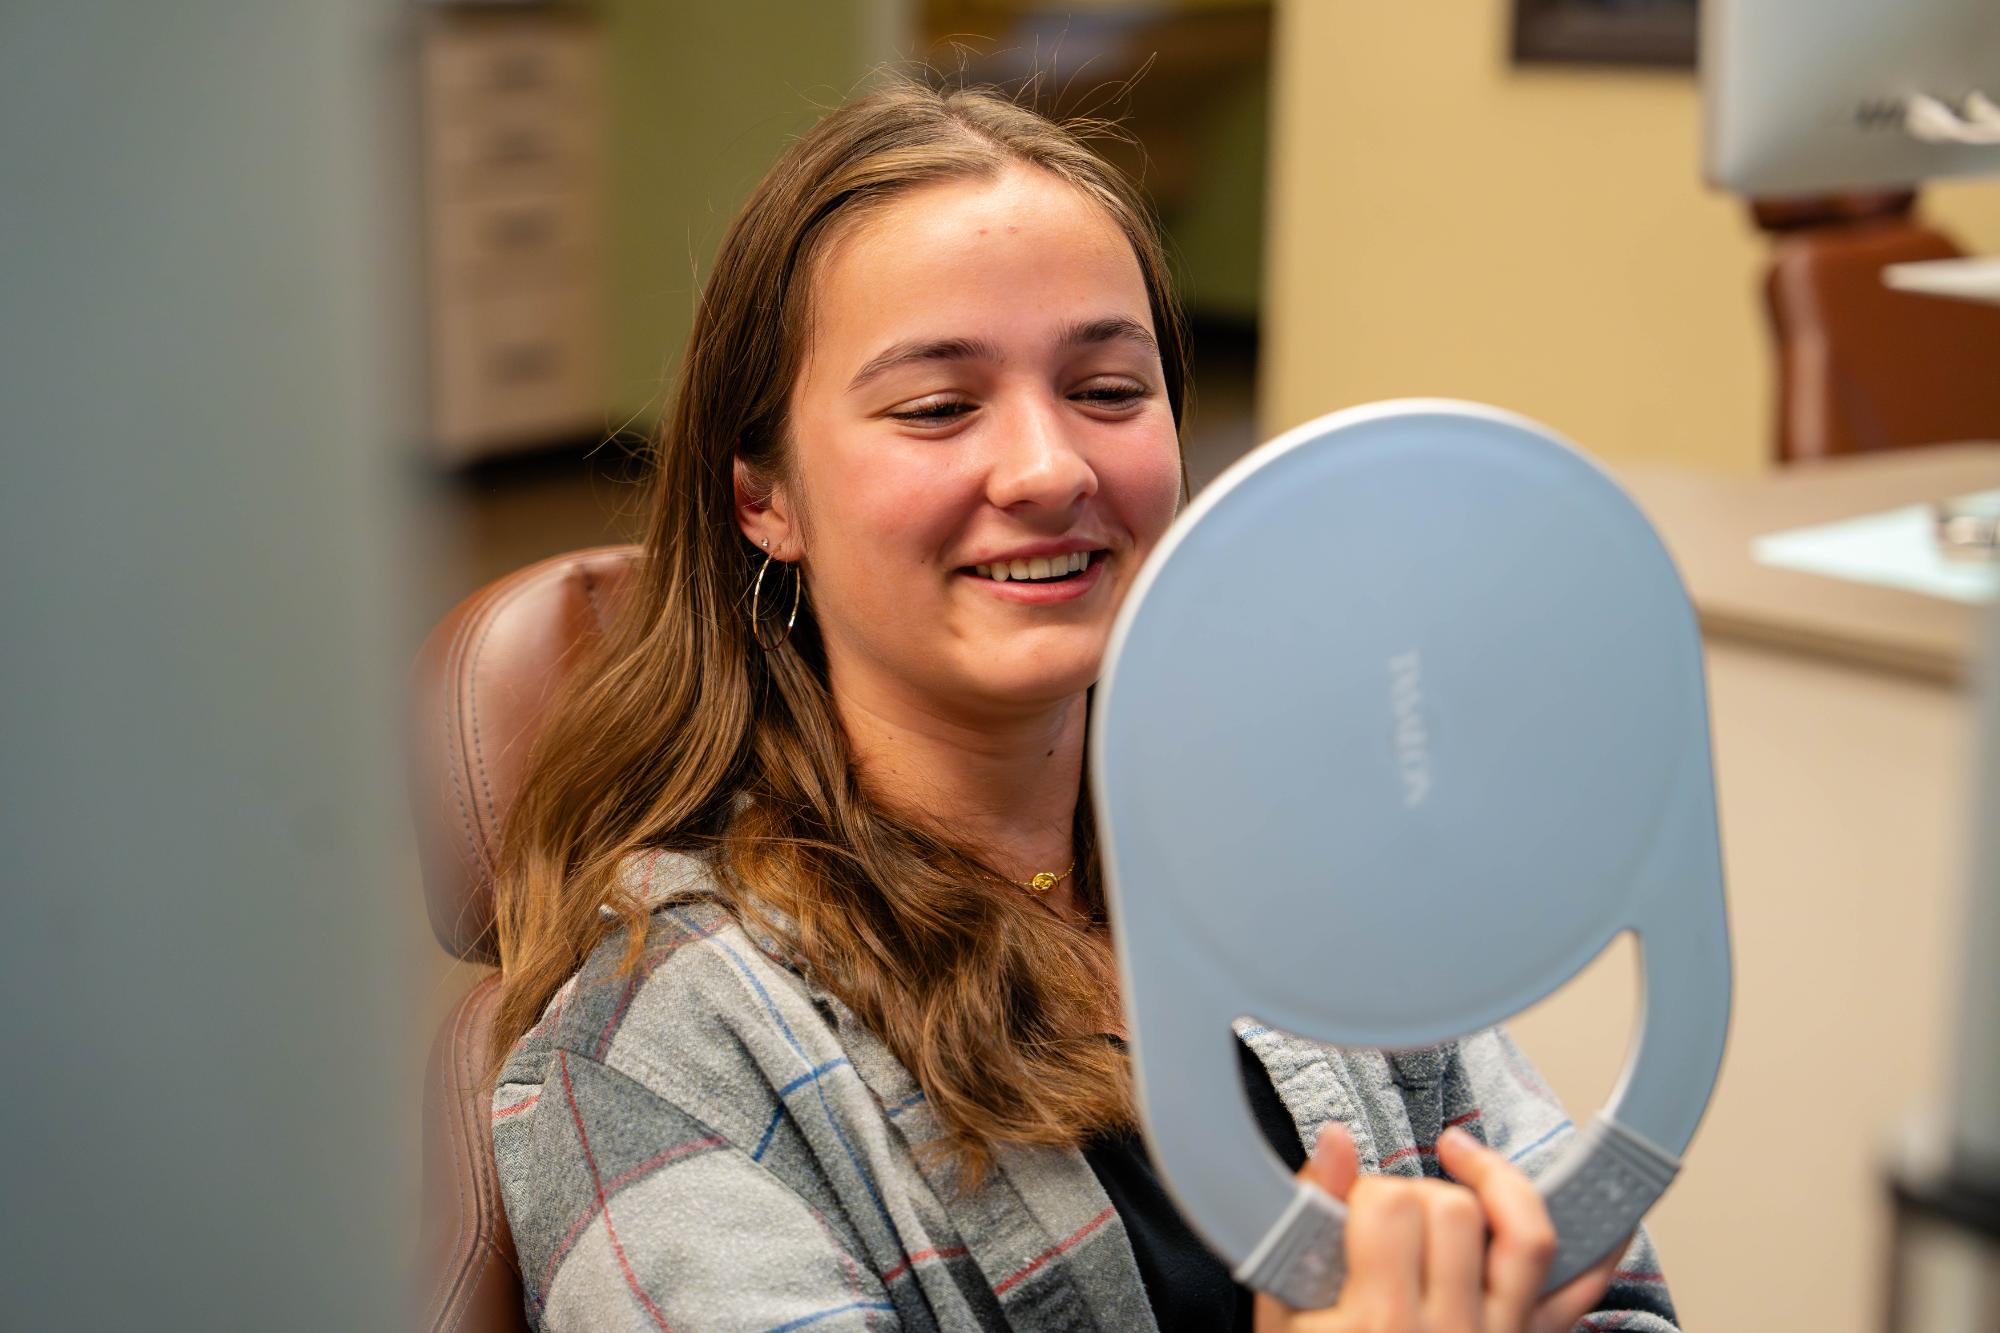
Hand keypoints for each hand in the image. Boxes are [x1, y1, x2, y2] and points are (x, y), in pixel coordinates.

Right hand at [1252, 1124, 1628, 1332]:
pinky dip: (1593, 1250)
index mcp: (1378, 1326)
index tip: (1351, 1212)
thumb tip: (1337, 1140)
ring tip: (1465, 1166)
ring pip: (1526, 1237)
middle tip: (1392, 1220)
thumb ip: (1304, 1223)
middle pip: (1458, 1212)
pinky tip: (1581, 1210)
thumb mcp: (1284, 1316)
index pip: (1391, 1204)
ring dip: (1498, 1189)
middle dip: (1422, 1193)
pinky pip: (1579, 1293)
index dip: (1368, 1191)